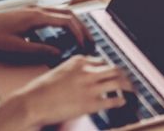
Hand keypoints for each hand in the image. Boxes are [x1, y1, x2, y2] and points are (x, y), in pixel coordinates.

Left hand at [0, 7, 90, 56]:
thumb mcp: (17, 47)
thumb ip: (39, 49)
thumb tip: (58, 52)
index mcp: (36, 16)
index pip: (66, 21)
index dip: (79, 33)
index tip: (85, 44)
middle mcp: (38, 9)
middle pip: (68, 14)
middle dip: (82, 27)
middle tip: (90, 41)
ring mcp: (34, 8)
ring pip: (62, 13)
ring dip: (74, 24)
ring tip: (81, 37)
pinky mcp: (30, 11)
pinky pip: (53, 14)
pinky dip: (64, 22)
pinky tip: (64, 32)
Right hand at [0, 56, 132, 128]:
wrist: (31, 103)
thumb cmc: (39, 90)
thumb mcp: (59, 72)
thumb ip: (74, 72)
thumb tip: (83, 78)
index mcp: (79, 61)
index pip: (102, 61)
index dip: (108, 69)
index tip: (113, 74)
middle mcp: (87, 71)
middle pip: (115, 69)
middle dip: (124, 75)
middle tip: (129, 81)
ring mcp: (90, 87)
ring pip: (119, 82)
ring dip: (128, 87)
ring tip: (131, 92)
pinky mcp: (90, 103)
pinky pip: (113, 100)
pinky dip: (121, 101)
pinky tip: (123, 102)